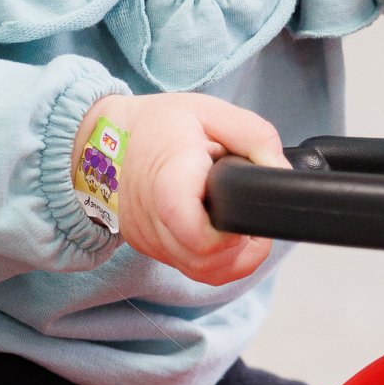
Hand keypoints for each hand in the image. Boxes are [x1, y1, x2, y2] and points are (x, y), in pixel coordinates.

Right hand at [74, 93, 287, 284]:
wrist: (104, 138)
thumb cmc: (157, 124)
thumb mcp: (211, 111)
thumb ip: (255, 138)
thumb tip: (279, 171)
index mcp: (169, 181)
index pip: (197, 233)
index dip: (231, 234)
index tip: (244, 214)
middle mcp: (152, 218)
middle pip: (206, 261)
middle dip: (241, 247)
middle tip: (249, 219)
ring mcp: (146, 238)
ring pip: (201, 272)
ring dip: (229, 257)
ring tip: (236, 225)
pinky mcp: (144, 246)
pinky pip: (187, 268)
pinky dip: (210, 259)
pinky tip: (217, 233)